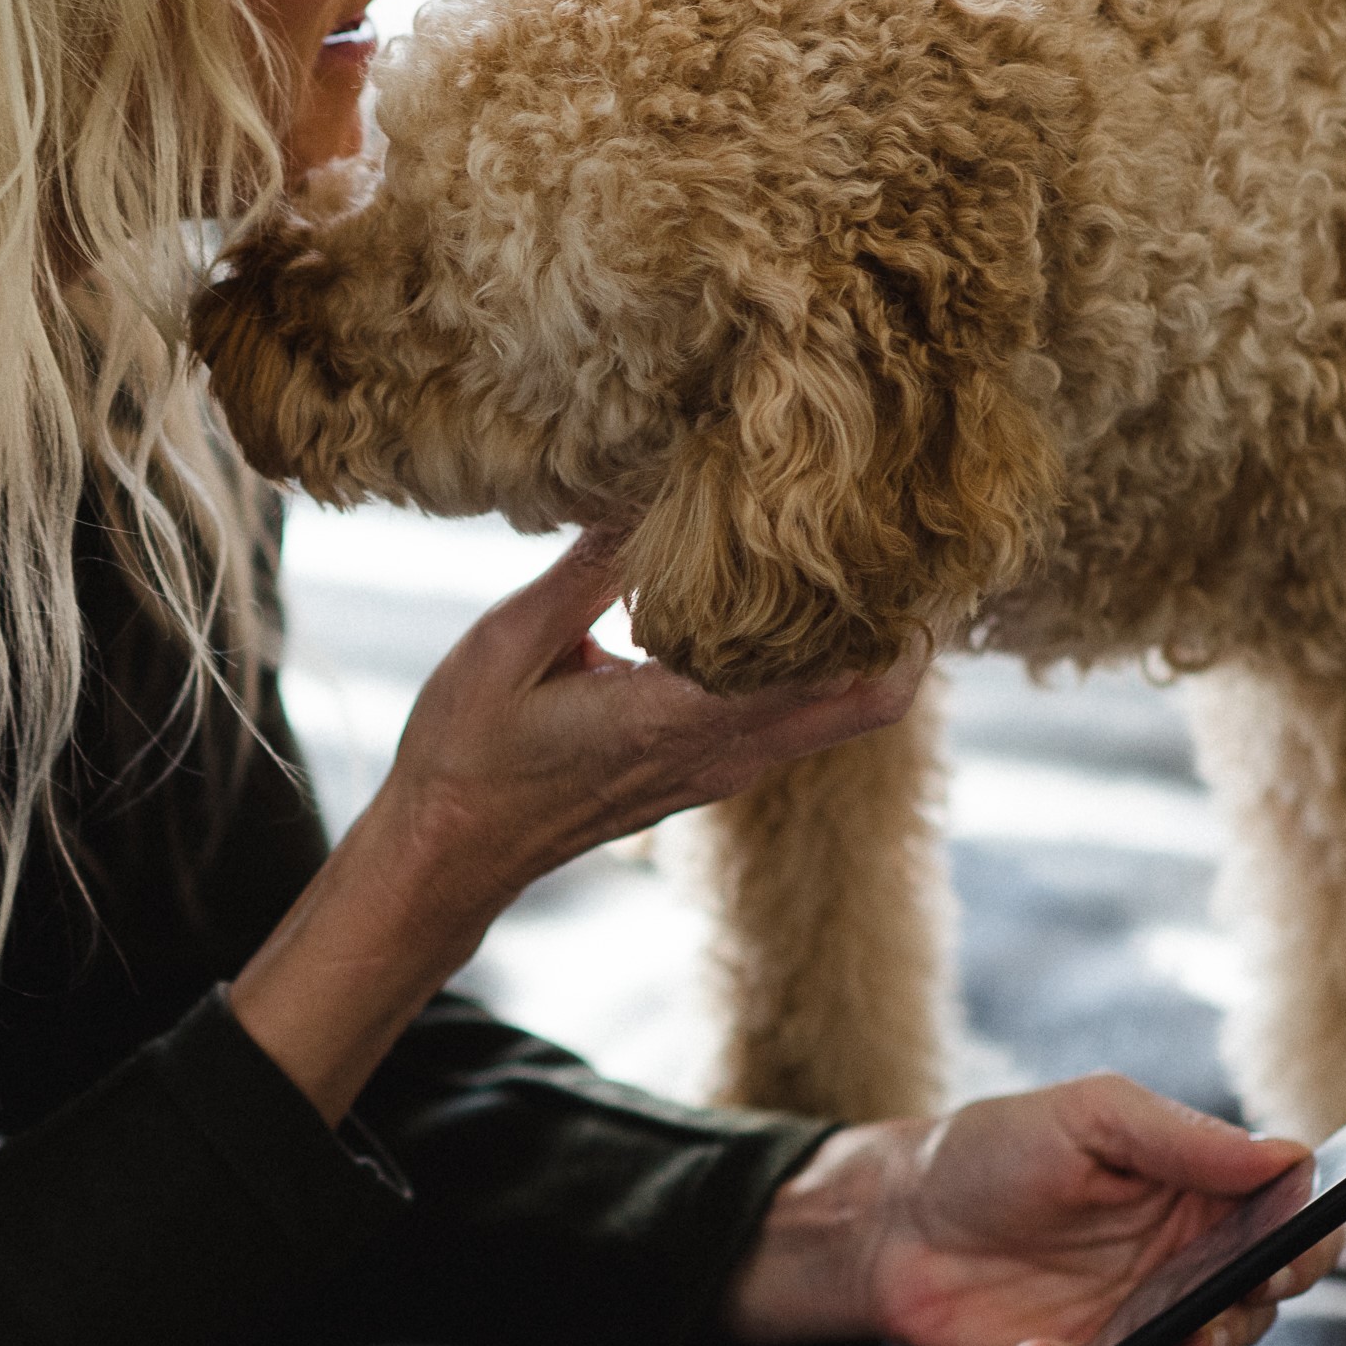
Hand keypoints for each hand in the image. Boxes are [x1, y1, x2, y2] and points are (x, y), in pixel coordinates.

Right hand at [372, 530, 928, 923]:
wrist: (449, 854)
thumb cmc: (466, 753)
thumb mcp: (509, 644)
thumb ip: (591, 572)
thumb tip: (649, 491)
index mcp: (680, 717)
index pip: (837, 676)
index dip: (884, 613)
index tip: (889, 540)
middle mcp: (720, 754)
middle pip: (869, 704)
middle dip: (897, 628)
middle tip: (892, 546)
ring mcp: (719, 773)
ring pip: (835, 715)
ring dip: (849, 648)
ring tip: (833, 561)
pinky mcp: (704, 775)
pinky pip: (788, 721)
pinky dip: (802, 670)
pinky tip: (765, 609)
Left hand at [726, 1076, 1327, 1345]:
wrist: (894, 1224)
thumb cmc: (990, 1154)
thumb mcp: (1085, 1117)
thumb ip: (1182, 1137)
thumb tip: (1287, 1158)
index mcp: (1200, 1196)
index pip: (1292, 1228)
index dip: (1305, 1247)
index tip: (1281, 1259)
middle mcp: (1184, 1266)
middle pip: (1259, 1308)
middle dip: (1242, 1321)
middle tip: (1202, 1323)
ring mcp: (1140, 1324)